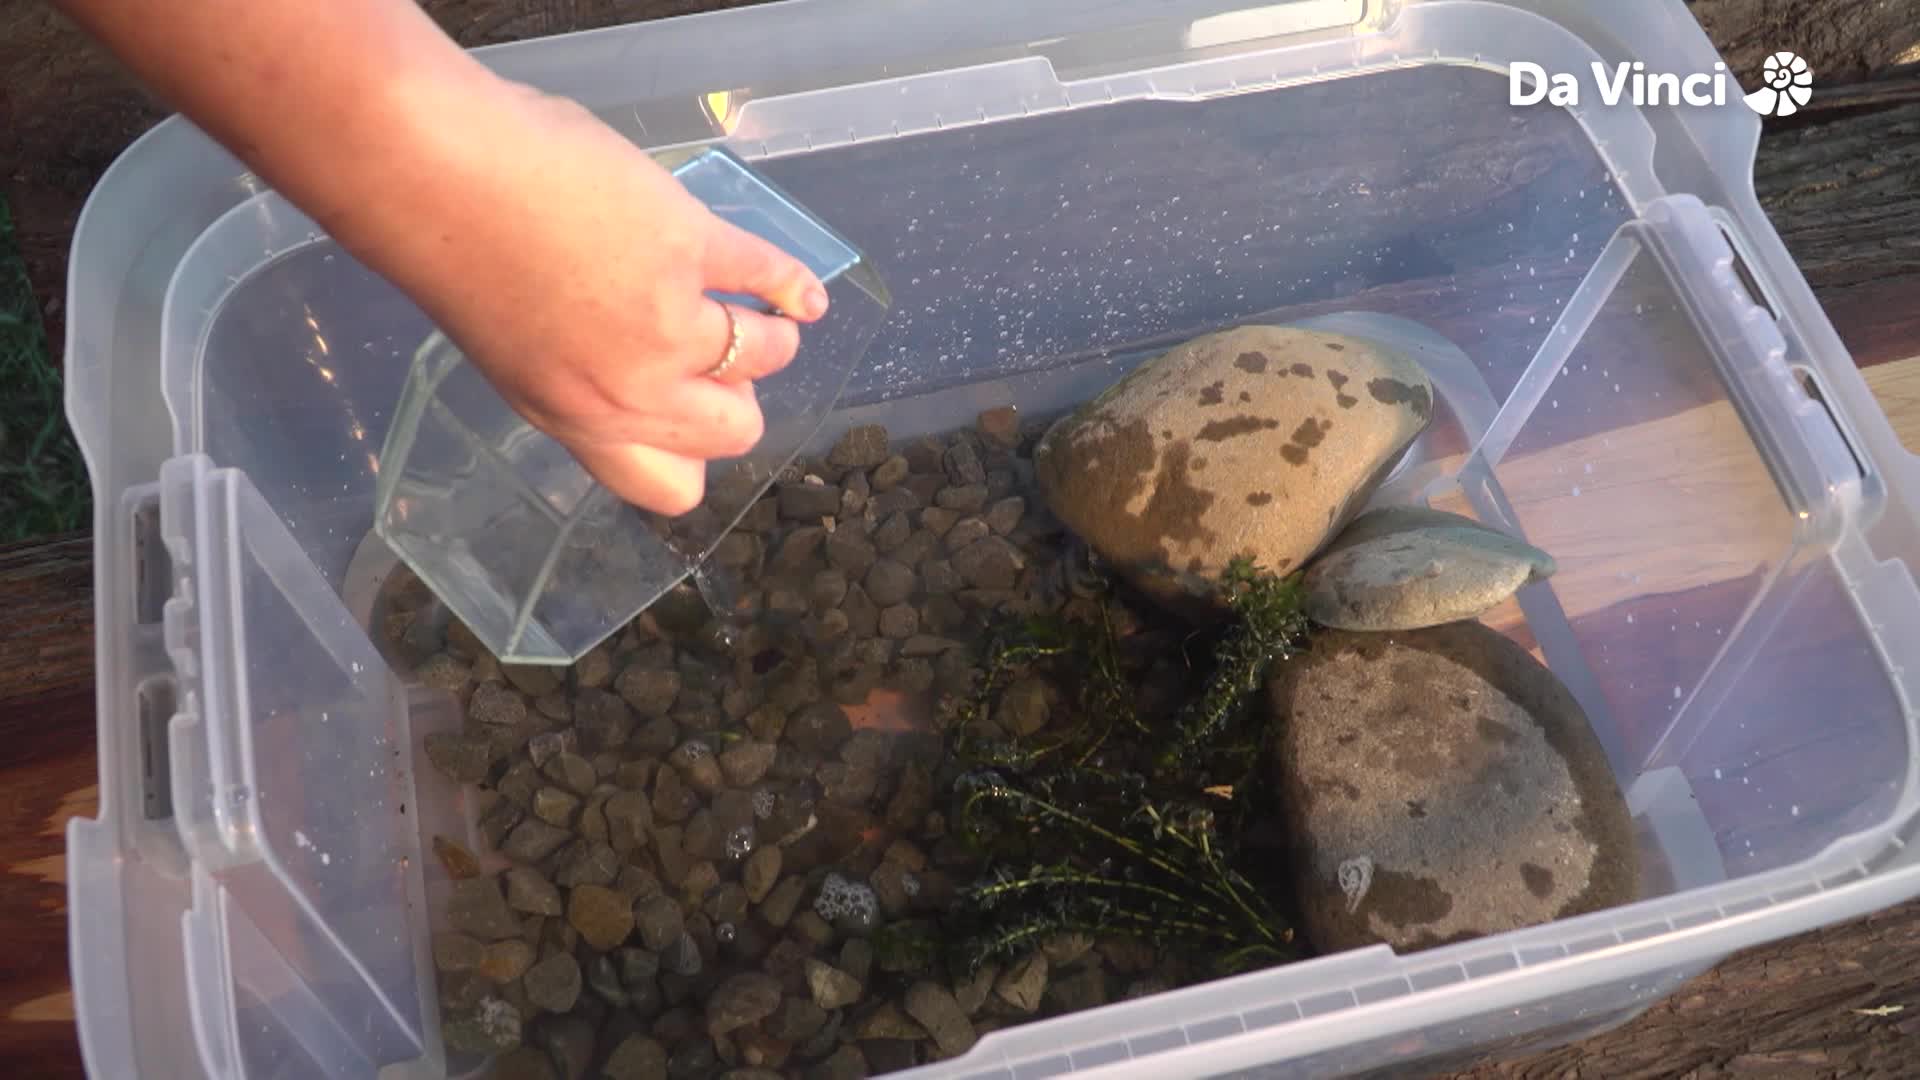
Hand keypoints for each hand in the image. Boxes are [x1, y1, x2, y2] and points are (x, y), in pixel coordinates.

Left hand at [360, 80, 829, 515]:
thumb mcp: (509, 351)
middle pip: (733, 432)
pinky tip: (805, 293)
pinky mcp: (691, 248)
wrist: (437, 173)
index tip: (692, 422)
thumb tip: (625, 367)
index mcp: (576, 420)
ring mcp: (668, 321)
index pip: (668, 488)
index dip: (693, 458)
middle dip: (738, 401)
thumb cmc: (450, 250)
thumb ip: (574, 375)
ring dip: (770, 336)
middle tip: (720, 362)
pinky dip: (797, 285)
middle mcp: (629, 389)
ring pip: (763, 356)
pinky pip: (770, 278)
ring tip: (759, 312)